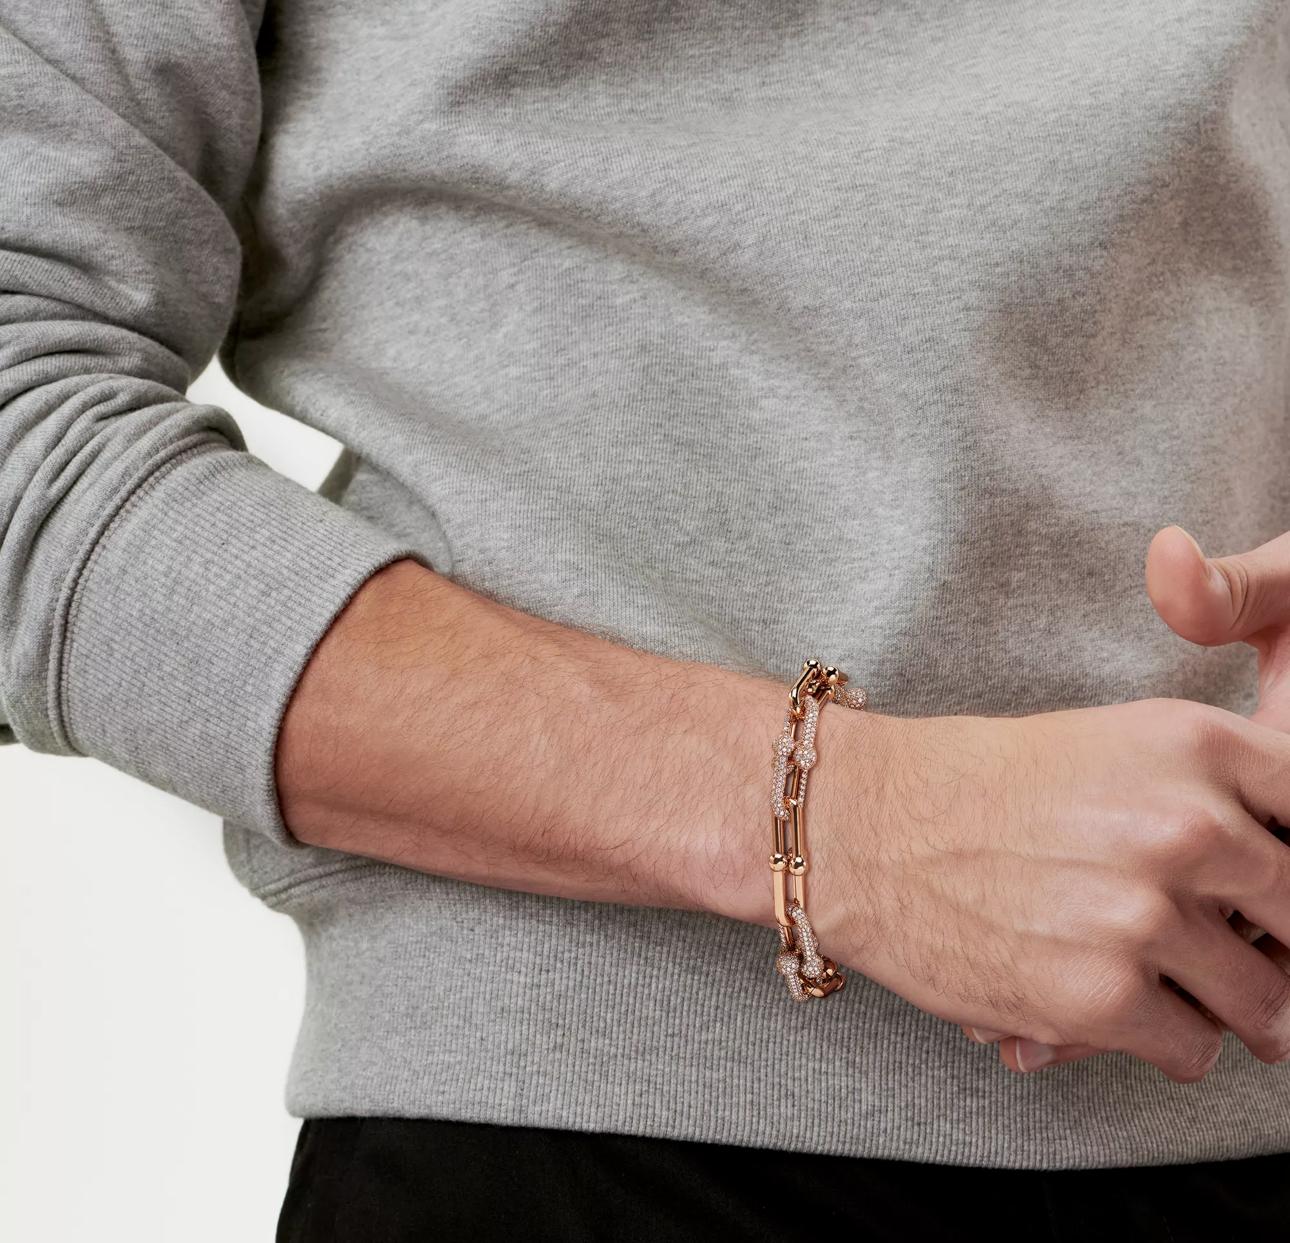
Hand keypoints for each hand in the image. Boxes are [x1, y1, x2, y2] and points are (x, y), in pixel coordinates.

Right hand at [968, 523, 1289, 1071]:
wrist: (860, 827)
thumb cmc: (970, 784)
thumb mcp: (1105, 747)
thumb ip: (1207, 792)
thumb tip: (1277, 867)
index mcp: (1192, 744)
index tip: (1269, 894)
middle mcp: (1185, 825)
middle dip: (1275, 946)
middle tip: (1236, 953)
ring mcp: (1145, 915)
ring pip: (1263, 1002)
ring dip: (1223, 1004)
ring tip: (1165, 982)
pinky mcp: (1099, 997)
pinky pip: (1193, 1051)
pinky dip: (1162, 1041)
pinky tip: (1113, 1006)